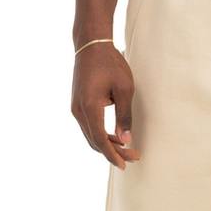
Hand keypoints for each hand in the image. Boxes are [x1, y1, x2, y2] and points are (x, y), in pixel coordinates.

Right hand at [71, 43, 139, 169]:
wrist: (91, 46)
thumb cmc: (110, 64)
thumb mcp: (125, 89)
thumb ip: (125, 115)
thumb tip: (126, 139)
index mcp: (89, 107)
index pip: (101, 140)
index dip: (113, 155)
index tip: (126, 164)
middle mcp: (78, 111)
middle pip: (95, 141)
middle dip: (114, 152)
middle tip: (134, 156)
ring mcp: (76, 109)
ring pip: (91, 136)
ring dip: (108, 144)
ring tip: (128, 149)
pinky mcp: (78, 106)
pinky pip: (89, 127)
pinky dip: (101, 135)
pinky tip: (116, 136)